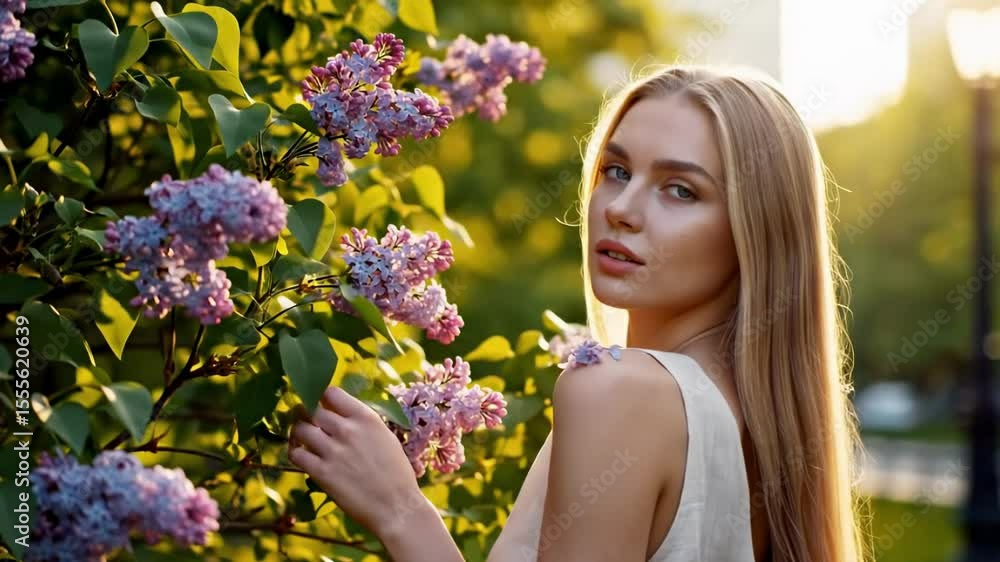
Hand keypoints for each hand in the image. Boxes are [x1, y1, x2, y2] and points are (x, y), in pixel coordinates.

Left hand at [287, 386, 427, 537]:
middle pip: (311, 409)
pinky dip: (295, 451)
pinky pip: (296, 454)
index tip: (320, 402)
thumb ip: (362, 423)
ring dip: (297, 431)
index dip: (321, 396)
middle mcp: (347, 430)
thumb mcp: (385, 437)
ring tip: (300, 436)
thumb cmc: (396, 473)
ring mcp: (332, 451)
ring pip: (300, 429)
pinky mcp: (321, 472)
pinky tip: (301, 455)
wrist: (396, 506)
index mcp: (365, 418)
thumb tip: (342, 414)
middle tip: (303, 417)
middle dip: (304, 412)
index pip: (331, 393)